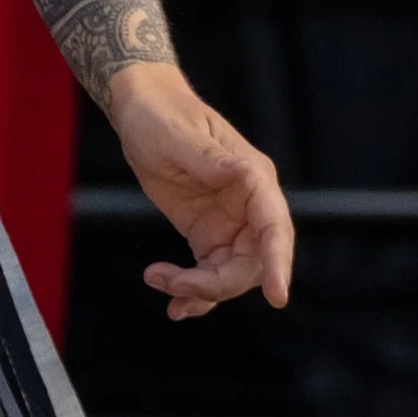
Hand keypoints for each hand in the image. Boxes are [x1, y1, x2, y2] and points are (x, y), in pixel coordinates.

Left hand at [111, 61, 293, 320]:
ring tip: (161, 282)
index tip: (277, 296)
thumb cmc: (161, 114)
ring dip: (200, 291)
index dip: (277, 262)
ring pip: (231, 275)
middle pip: (253, 262)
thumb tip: (243, 173)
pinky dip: (195, 294)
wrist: (139, 112)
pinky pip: (211, 274)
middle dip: (219, 283)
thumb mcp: (178, 134)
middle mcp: (250, 205)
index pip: (274, 226)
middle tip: (178, 287)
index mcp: (253, 177)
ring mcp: (231, 223)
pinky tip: (174, 304)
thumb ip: (209, 159)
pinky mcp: (208, 235)